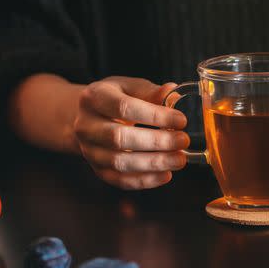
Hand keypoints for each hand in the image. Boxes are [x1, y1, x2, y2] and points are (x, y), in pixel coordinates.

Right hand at [73, 77, 188, 189]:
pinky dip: (144, 180)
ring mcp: (88, 150)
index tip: (181, 121)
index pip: (124, 108)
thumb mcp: (130, 87)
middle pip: (119, 138)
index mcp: (94, 98)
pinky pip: (119, 180)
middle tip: (182, 141)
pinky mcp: (96, 169)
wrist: (91, 117)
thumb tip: (173, 92)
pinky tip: (166, 174)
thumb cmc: (116, 98)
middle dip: (156, 142)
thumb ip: (151, 91)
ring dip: (153, 164)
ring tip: (179, 160)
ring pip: (119, 163)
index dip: (155, 116)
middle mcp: (85, 125)